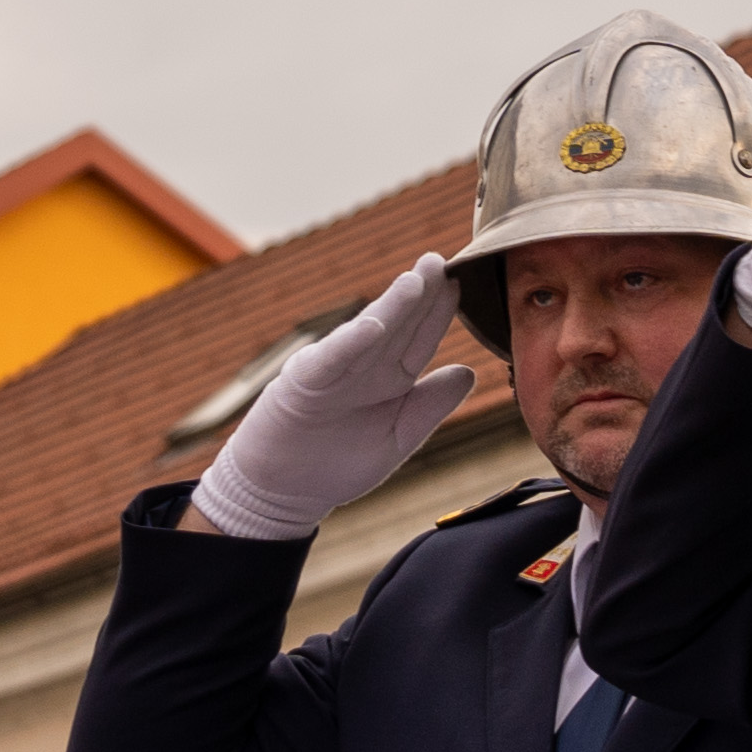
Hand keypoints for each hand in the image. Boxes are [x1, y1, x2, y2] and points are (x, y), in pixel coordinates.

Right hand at [182, 257, 477, 542]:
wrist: (283, 491)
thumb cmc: (338, 463)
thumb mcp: (397, 437)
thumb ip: (430, 406)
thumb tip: (468, 372)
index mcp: (389, 378)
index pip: (420, 338)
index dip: (440, 311)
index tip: (464, 278)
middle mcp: (363, 367)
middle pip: (398, 325)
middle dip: (420, 293)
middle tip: (441, 260)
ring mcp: (333, 372)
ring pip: (368, 334)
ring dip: (392, 307)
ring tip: (415, 280)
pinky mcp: (303, 384)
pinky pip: (331, 360)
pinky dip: (351, 343)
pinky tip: (373, 326)